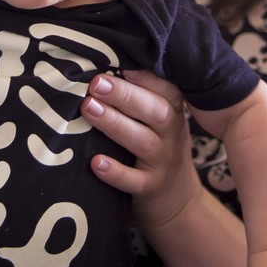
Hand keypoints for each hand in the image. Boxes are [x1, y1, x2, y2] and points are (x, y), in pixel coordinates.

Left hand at [80, 70, 200, 229]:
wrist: (178, 201)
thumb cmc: (157, 148)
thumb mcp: (159, 121)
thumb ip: (140, 97)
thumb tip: (100, 67)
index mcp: (173, 112)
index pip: (166, 90)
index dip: (145, 77)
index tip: (120, 65)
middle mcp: (172, 135)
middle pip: (156, 111)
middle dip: (125, 95)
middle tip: (96, 83)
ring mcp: (163, 163)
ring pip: (142, 142)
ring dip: (115, 124)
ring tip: (88, 108)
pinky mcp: (151, 189)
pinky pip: (134, 181)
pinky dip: (116, 172)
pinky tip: (96, 162)